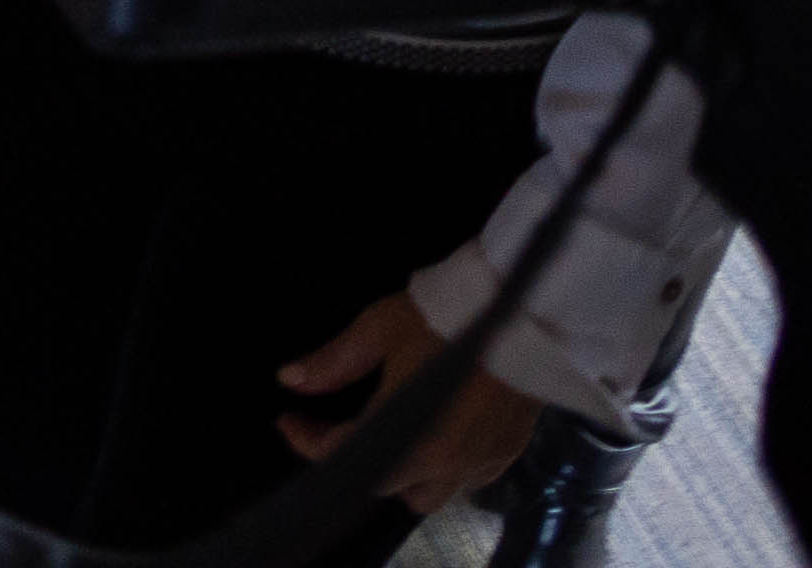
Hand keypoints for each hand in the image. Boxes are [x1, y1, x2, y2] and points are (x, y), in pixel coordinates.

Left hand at [274, 291, 535, 507]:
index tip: (289, 421)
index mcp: (403, 431)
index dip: (306, 439)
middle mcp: (440, 461)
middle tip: (337, 428)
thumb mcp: (381, 328)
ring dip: (403, 475)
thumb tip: (291, 380)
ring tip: (392, 437)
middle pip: (383, 486)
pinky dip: (443, 470)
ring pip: (426, 496)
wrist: (522, 315)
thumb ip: (335, 361)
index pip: (339, 454)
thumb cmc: (444, 318)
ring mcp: (477, 464)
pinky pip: (464, 482)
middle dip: (355, 462)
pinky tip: (436, 438)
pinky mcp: (505, 457)